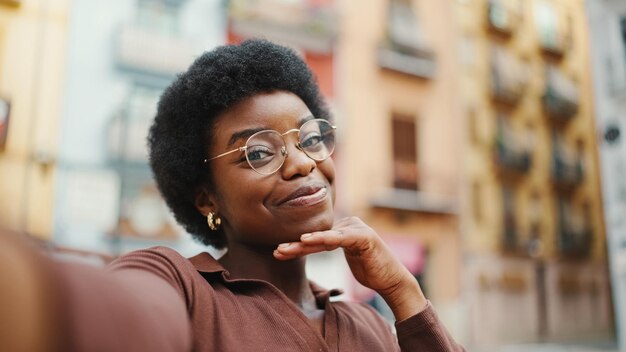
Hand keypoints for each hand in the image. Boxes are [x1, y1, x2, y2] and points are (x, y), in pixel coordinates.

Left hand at [273, 216, 426, 320]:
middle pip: (318, 235)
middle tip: (277, 251)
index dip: (297, 245)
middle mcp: (349, 224)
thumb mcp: (347, 257)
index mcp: (344, 228)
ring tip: (285, 248)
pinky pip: (339, 238)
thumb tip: (309, 243)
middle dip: (296, 245)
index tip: (279, 251)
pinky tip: (307, 239)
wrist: (392, 281)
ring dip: (303, 244)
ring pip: (325, 237)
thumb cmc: (370, 270)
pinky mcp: (364, 236)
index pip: (316, 236)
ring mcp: (357, 228)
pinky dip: (323, 238)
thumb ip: (331, 246)